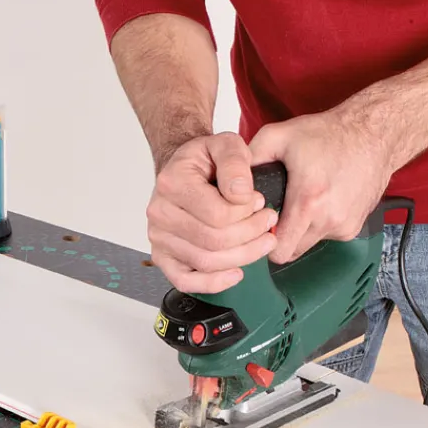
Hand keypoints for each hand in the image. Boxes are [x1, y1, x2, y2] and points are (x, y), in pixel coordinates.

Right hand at [147, 132, 278, 292]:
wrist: (182, 171)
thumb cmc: (204, 161)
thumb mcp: (224, 144)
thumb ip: (235, 162)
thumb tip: (242, 194)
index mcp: (172, 183)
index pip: (218, 214)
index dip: (248, 213)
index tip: (259, 201)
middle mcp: (160, 213)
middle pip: (214, 242)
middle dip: (251, 235)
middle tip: (268, 222)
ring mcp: (159, 238)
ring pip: (206, 263)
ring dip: (242, 257)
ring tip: (262, 242)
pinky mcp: (163, 257)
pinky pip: (186, 281)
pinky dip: (213, 283)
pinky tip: (236, 272)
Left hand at [249, 107, 395, 262]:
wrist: (374, 134)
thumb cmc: (330, 134)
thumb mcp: (279, 136)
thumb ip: (248, 158)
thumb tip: (229, 180)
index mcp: (309, 200)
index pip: (278, 250)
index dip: (263, 242)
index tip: (260, 227)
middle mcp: (329, 219)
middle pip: (291, 252)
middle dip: (280, 238)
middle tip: (275, 215)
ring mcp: (345, 226)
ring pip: (309, 245)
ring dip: (300, 231)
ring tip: (300, 202)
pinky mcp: (355, 227)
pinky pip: (327, 236)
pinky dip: (319, 225)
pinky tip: (321, 201)